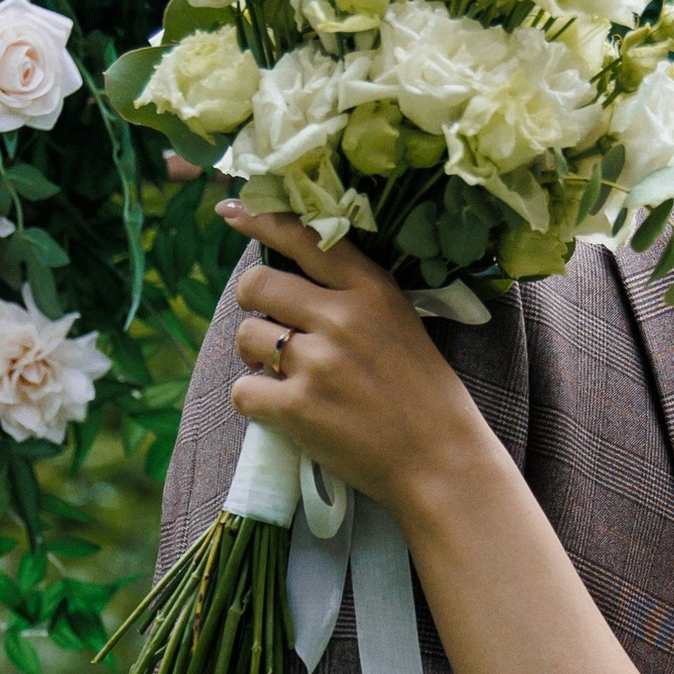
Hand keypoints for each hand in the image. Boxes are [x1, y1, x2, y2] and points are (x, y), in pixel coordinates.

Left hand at [225, 205, 492, 521]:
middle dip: (252, 303)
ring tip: (286, 377)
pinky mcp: (298, 408)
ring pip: (246, 338)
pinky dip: (255, 401)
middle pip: (257, 285)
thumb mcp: (402, 323)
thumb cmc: (424, 395)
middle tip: (268, 327)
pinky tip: (282, 409)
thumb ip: (353, 298)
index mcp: (372, 290)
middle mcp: (342, 318)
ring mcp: (317, 363)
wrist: (441, 462)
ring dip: (256, 357)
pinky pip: (243, 390)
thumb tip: (290, 282)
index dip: (261, 219)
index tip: (233, 212)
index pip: (306, 238)